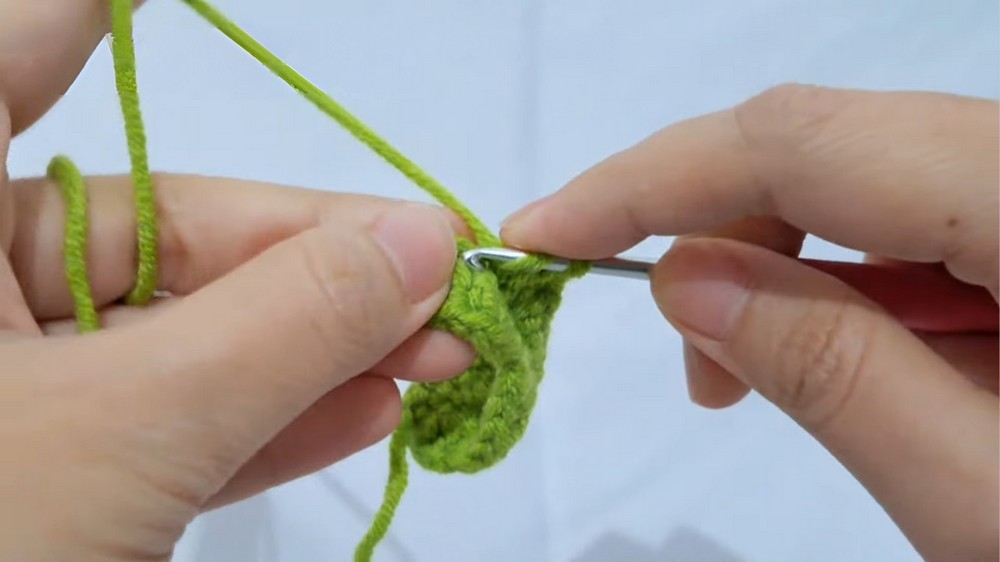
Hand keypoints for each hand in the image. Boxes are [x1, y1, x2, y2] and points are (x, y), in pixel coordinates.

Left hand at [1, 2, 472, 559]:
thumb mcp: (130, 434)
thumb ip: (288, 327)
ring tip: (440, 351)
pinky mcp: (54, 467)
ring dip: (320, 346)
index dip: (91, 18)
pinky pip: (173, 415)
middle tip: (447, 283)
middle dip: (317, 263)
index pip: (21, 59)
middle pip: (165, 234)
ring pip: (186, 333)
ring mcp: (12, 385)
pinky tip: (369, 400)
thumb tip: (426, 242)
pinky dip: (271, 414)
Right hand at [502, 84, 998, 560]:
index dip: (651, 179)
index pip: (801, 142)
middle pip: (825, 143)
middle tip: (690, 365)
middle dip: (715, 236)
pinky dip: (842, 276)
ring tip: (753, 376)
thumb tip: (683, 279)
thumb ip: (832, 370)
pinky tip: (844, 352)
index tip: (543, 232)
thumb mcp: (977, 491)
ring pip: (860, 173)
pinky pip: (909, 209)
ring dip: (779, 265)